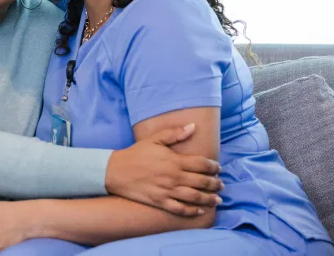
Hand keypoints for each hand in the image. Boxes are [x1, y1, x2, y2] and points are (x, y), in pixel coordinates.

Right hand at [105, 123, 223, 216]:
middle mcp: (174, 177)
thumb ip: (175, 134)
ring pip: (195, 197)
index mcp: (174, 161)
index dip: (214, 166)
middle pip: (202, 182)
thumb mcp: (154, 140)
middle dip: (215, 183)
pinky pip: (180, 209)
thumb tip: (193, 126)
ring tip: (217, 199)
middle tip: (221, 184)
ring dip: (209, 199)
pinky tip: (199, 210)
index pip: (202, 164)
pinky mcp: (160, 201)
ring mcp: (167, 191)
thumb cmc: (135, 153)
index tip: (217, 168)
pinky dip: (192, 211)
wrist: (115, 170)